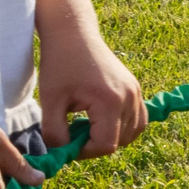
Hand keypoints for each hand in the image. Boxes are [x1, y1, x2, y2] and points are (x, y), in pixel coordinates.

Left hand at [37, 32, 148, 159]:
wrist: (73, 34)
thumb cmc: (60, 64)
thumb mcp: (50, 101)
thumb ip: (55, 134)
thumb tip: (63, 154)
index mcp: (110, 101)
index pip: (105, 145)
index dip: (84, 152)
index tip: (67, 143)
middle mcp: (130, 97)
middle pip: (121, 141)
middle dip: (97, 144)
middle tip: (74, 133)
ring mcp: (136, 92)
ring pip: (133, 132)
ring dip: (112, 136)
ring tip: (88, 125)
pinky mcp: (135, 88)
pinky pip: (138, 118)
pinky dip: (124, 126)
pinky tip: (102, 120)